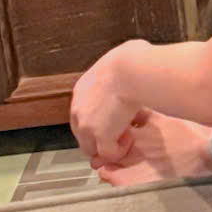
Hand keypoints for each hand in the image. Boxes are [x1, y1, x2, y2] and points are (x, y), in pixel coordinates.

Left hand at [71, 45, 146, 168]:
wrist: (131, 70)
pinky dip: (119, 150)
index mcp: (82, 90)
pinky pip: (108, 153)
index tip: (115, 117)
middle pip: (83, 134)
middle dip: (102, 135)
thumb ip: (118, 66)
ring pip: (93, 147)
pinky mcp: (101, 137)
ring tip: (127, 136)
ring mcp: (88, 126)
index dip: (100, 118)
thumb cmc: (131, 60)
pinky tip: (130, 139)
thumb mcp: (119, 57)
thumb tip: (132, 57)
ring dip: (110, 144)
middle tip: (121, 130)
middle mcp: (79, 110)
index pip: (83, 113)